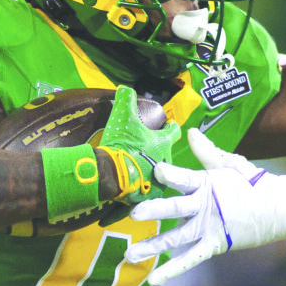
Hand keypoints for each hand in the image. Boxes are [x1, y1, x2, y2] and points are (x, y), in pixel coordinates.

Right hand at [97, 86, 179, 209]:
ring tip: (134, 169)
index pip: (174, 131)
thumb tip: (125, 87)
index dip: (171, 127)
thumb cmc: (121, 144)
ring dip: (147, 171)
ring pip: (156, 175)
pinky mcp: (146, 197)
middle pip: (164, 154)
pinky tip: (127, 188)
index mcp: (163, 143)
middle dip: (156, 152)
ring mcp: (157, 182)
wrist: (110, 175)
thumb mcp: (122, 117)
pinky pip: (143, 193)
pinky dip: (137, 190)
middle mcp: (165, 163)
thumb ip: (126, 99)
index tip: (169, 125)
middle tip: (142, 149)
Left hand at [127, 129, 285, 285]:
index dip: (169, 174)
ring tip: (130, 254)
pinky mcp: (214, 245)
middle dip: (154, 210)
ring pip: (177, 238)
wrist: (278, 208)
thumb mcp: (231, 164)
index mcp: (206, 183)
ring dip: (153, 246)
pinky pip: (190, 259)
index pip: (183, 177)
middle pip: (175, 208)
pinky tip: (153, 280)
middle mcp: (203, 206)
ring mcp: (207, 228)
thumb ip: (208, 152)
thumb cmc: (253, 184)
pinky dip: (172, 270)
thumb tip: (190, 132)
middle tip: (135, 214)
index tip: (157, 171)